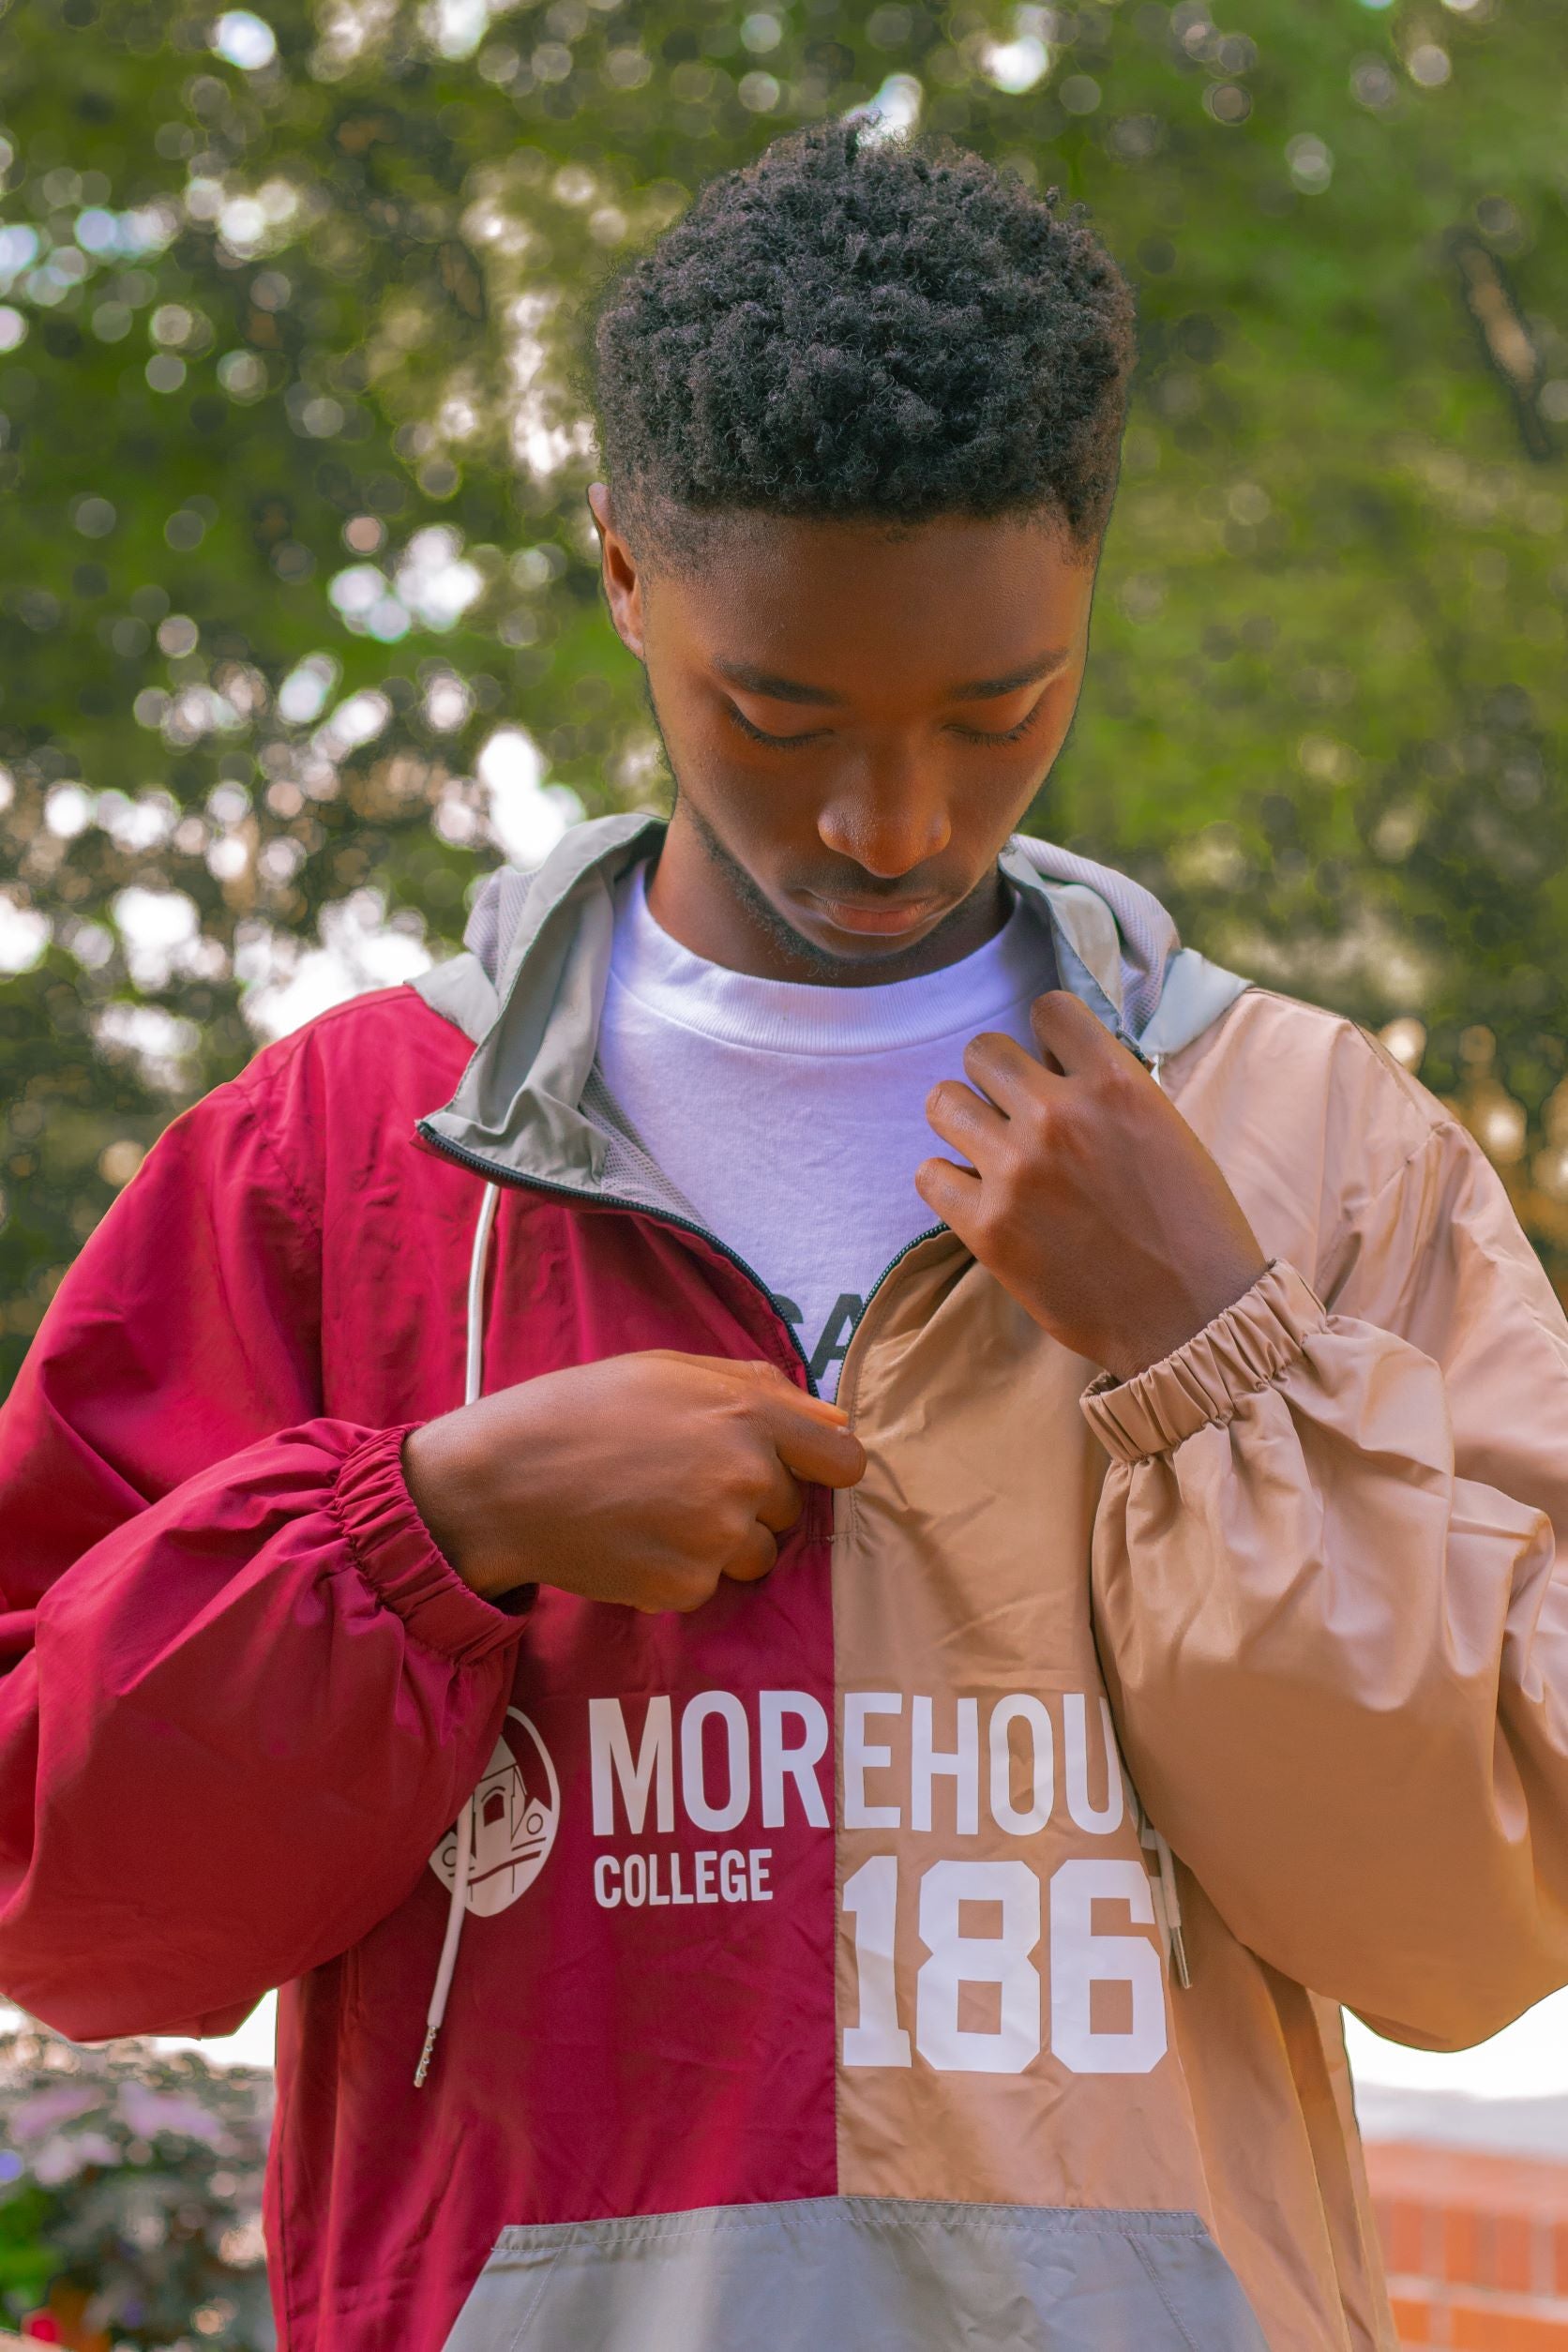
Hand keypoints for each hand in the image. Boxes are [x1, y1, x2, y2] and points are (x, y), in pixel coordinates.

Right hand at [402, 1351, 864, 1610]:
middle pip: (790, 1510)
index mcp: (750, 1413)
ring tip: (654, 1511)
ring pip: (755, 1555)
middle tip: (682, 1482)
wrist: (504, 1480)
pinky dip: (679, 1572)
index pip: (844, 1459)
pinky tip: (634, 1541)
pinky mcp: (684, 1587)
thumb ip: (757, 1387)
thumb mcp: (669, 1369)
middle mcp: (746, 1477)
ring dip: (720, 1543)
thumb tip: (831, 1416)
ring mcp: (717, 1537)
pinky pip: (707, 1585)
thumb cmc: (582, 1410)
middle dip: (752, 1501)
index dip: (823, 1467)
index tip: (798, 1471)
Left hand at [916, 991, 1265, 1382]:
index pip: (1048, 1008)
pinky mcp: (987, 1225)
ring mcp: (1016, 1169)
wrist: (1191, 1318)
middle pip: (981, 1050)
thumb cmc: (1191, 1226)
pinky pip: (929, 1173)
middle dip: (997, 1079)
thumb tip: (1052, 1068)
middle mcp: (1058, 1114)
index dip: (1047, 1038)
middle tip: (1016, 1115)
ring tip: (989, 1151)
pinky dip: (948, 1183)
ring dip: (964, 1122)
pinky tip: (977, 1197)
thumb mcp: (1165, 1130)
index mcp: (1115, 1082)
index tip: (1053, 1066)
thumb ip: (1106, 1091)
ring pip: (943, 1102)